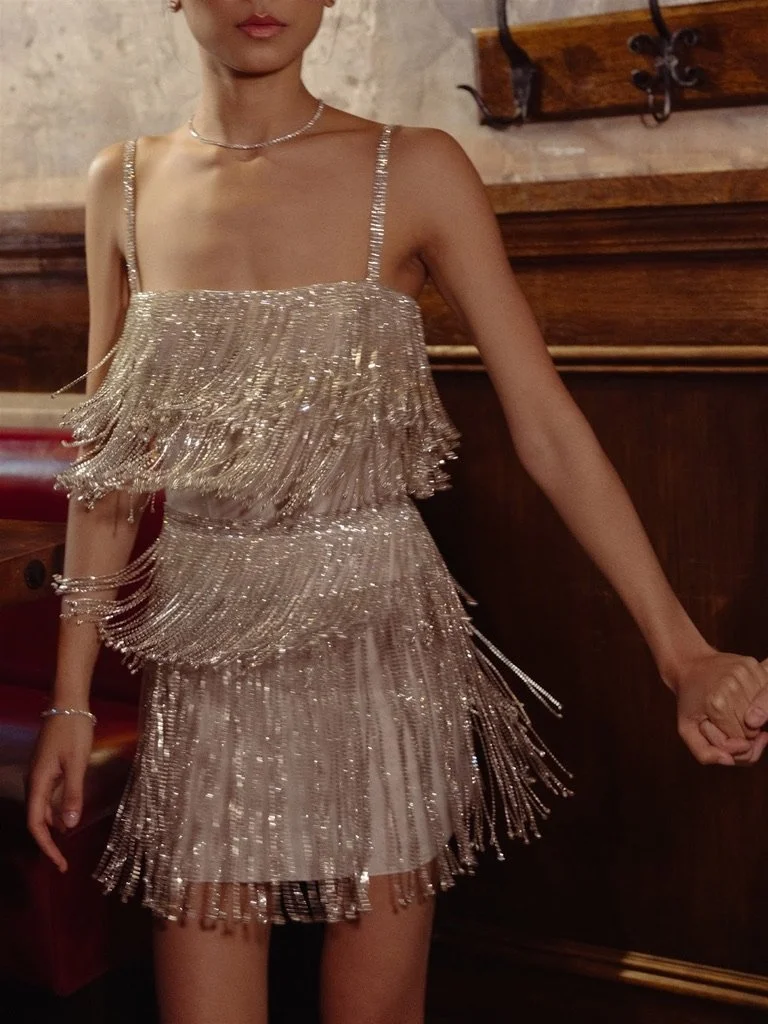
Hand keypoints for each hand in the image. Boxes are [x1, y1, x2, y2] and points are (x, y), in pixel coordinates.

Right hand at [26, 716, 92, 871]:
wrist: (68, 704)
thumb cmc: (74, 732)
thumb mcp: (77, 763)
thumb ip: (73, 794)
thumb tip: (69, 827)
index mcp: (38, 782)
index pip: (36, 824)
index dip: (46, 846)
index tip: (59, 864)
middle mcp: (34, 781)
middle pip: (37, 819)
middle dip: (50, 841)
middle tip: (64, 861)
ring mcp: (39, 774)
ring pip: (43, 808)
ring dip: (54, 825)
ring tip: (68, 843)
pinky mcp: (47, 767)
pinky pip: (48, 796)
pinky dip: (57, 809)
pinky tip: (68, 815)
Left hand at [672, 651, 767, 765]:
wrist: (689, 664)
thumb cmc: (689, 700)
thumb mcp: (686, 729)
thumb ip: (704, 753)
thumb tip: (728, 761)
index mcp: (717, 704)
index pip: (741, 741)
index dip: (730, 741)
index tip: (715, 726)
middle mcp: (733, 686)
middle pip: (753, 729)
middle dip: (740, 731)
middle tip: (722, 718)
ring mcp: (745, 673)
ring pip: (762, 713)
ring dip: (751, 716)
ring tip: (732, 707)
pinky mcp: (752, 664)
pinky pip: (764, 694)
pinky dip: (756, 701)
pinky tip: (742, 697)